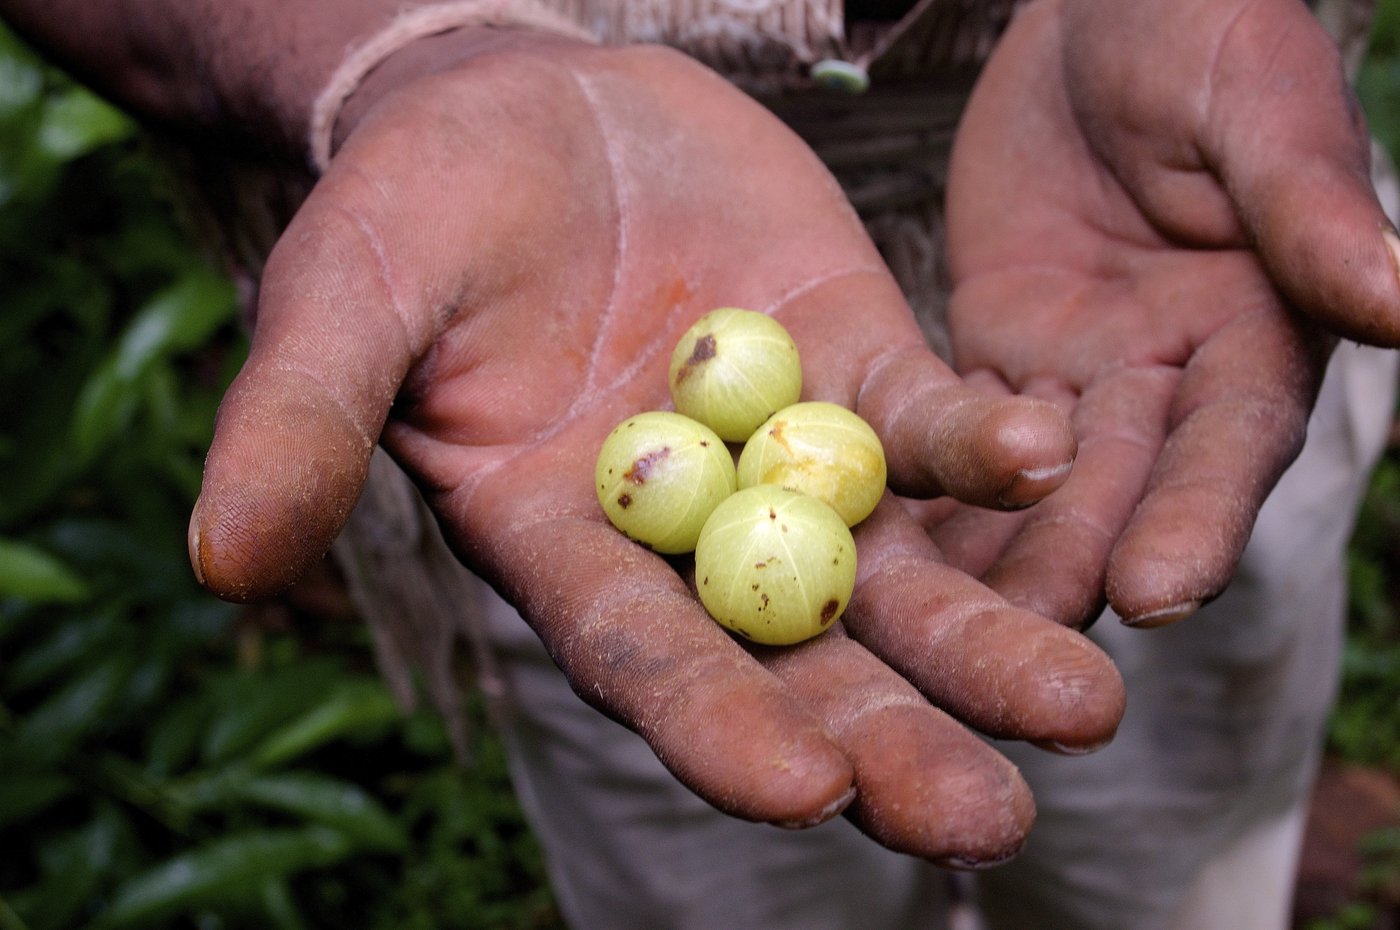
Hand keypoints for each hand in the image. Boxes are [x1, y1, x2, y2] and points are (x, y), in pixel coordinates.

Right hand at [186, 33, 1124, 862]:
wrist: (527, 112)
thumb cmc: (413, 213)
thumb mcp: (345, 301)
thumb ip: (301, 424)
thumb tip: (221, 556)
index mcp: (566, 548)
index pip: (646, 661)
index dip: (720, 730)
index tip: (808, 795)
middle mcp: (691, 532)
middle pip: (799, 657)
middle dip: (894, 738)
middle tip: (993, 823)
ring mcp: (785, 449)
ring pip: (894, 568)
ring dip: (986, 637)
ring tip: (1084, 706)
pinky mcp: (854, 359)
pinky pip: (930, 422)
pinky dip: (985, 450)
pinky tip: (1048, 466)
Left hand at [941, 0, 1399, 627]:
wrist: (1097, 11)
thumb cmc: (1199, 34)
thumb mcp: (1256, 110)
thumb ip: (1309, 209)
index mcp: (1257, 335)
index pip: (1232, 446)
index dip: (1197, 520)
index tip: (1158, 593)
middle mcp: (1169, 380)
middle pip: (1122, 487)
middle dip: (1076, 562)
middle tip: (1023, 645)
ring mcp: (1075, 377)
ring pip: (1032, 482)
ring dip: (993, 553)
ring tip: (940, 632)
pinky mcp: (994, 357)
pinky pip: (952, 432)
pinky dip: (925, 492)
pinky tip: (884, 551)